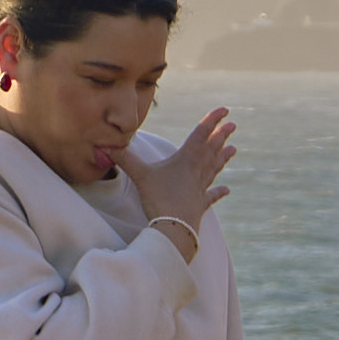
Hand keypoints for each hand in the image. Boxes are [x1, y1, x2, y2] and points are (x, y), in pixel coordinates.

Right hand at [136, 103, 245, 238]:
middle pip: (211, 150)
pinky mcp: (199, 205)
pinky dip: (219, 192)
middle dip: (221, 136)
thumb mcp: (140, 175)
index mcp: (185, 160)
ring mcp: (200, 189)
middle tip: (232, 125)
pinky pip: (211, 196)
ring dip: (223, 158)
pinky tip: (227, 189)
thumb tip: (104, 146)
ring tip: (234, 148)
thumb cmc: (159, 199)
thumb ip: (125, 159)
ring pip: (214, 169)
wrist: (174, 229)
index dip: (212, 120)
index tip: (225, 110)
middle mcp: (196, 171)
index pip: (201, 134)